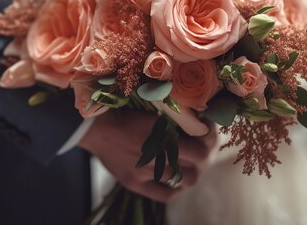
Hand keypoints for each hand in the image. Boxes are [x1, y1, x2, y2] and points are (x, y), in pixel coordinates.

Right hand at [78, 110, 216, 202]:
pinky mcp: (136, 183)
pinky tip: (174, 181)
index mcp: (165, 137)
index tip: (206, 134)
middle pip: (196, 168)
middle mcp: (159, 157)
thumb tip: (201, 124)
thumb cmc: (127, 115)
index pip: (201, 152)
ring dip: (189, 173)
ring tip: (186, 165)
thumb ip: (176, 122)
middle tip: (198, 150)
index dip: (207, 144)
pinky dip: (174, 189)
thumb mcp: (155, 112)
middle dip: (201, 159)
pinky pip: (165, 194)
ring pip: (184, 181)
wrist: (98, 128)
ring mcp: (147, 172)